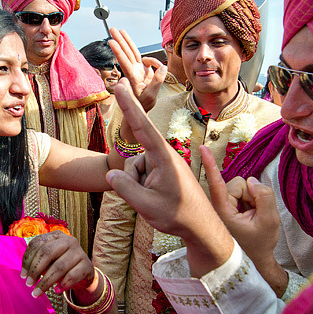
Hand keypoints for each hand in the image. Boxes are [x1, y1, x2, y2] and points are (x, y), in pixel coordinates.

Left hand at [21, 231, 95, 298]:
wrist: (82, 272)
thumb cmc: (60, 264)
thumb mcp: (48, 260)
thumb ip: (38, 261)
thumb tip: (26, 274)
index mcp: (56, 235)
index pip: (37, 243)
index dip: (28, 260)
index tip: (23, 276)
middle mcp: (68, 240)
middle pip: (47, 252)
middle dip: (35, 270)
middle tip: (29, 284)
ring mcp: (79, 252)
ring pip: (59, 267)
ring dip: (46, 282)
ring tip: (37, 292)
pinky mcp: (87, 265)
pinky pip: (72, 276)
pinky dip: (62, 285)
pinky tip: (56, 290)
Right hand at [106, 80, 219, 240]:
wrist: (201, 227)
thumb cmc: (178, 215)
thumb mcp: (146, 205)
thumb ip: (124, 187)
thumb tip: (111, 175)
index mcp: (163, 157)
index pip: (143, 127)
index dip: (129, 105)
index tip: (122, 86)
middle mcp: (164, 156)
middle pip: (134, 159)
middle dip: (133, 178)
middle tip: (146, 182)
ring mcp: (164, 164)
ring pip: (136, 169)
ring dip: (138, 186)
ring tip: (156, 201)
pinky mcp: (164, 171)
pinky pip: (143, 175)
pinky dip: (143, 188)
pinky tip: (156, 199)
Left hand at [108, 27, 166, 111]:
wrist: (142, 109)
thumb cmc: (144, 104)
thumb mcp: (152, 95)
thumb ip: (157, 81)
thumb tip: (163, 67)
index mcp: (133, 78)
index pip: (125, 62)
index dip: (119, 51)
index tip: (111, 42)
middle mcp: (133, 71)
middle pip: (126, 53)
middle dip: (119, 40)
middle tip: (112, 29)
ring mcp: (138, 69)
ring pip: (132, 52)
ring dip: (126, 41)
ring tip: (120, 31)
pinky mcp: (143, 70)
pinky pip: (148, 60)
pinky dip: (154, 61)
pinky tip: (159, 68)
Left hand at [202, 147, 280, 263]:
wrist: (255, 260)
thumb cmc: (259, 244)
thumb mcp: (269, 221)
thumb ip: (264, 196)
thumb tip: (252, 180)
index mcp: (222, 211)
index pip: (217, 183)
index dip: (211, 164)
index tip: (202, 146)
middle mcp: (219, 205)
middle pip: (239, 183)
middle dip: (251, 195)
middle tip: (255, 216)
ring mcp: (223, 205)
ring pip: (242, 187)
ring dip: (251, 199)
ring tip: (251, 218)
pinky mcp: (228, 204)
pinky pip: (244, 192)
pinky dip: (250, 201)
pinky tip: (250, 216)